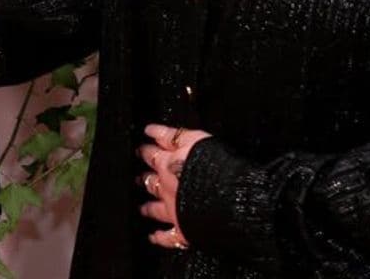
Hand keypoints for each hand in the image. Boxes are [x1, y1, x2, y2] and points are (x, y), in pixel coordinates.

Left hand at [138, 123, 210, 250]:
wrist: (231, 198)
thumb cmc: (220, 167)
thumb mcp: (197, 139)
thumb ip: (174, 136)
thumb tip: (154, 131)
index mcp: (173, 161)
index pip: (155, 150)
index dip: (148, 145)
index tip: (143, 143)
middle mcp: (169, 185)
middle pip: (151, 179)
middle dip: (145, 176)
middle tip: (138, 176)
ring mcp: (174, 208)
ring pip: (155, 207)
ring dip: (149, 207)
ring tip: (143, 208)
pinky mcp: (183, 229)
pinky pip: (168, 236)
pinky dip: (160, 237)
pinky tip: (154, 237)